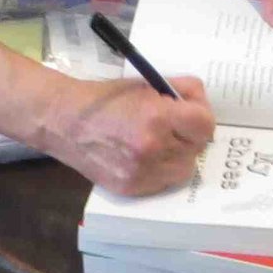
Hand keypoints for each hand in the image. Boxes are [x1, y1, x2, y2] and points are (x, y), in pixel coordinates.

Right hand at [43, 74, 214, 195]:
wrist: (67, 121)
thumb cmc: (107, 98)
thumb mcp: (147, 83)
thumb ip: (180, 91)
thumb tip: (200, 103)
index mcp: (157, 118)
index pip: (205, 125)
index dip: (201, 116)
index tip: (191, 112)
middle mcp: (152, 149)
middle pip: (197, 148)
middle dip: (190, 135)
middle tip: (175, 125)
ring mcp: (142, 173)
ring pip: (184, 169)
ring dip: (179, 155)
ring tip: (162, 141)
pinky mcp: (131, 188)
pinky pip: (164, 183)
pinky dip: (162, 169)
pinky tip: (148, 155)